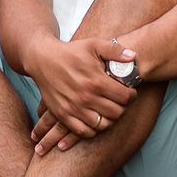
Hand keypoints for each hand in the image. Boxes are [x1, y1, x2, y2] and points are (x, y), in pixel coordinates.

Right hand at [26, 38, 135, 154]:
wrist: (42, 59)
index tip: (129, 92)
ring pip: (102, 125)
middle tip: (119, 101)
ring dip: (109, 119)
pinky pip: (84, 132)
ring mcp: (74, 108)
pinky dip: (93, 129)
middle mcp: (86, 97)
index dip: (131, 95)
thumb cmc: (70, 52)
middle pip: (117, 113)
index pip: (125, 97)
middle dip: (122, 107)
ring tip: (108, 110)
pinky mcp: (63, 115)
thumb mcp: (93, 45)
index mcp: (96, 80)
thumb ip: (115, 50)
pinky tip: (95, 118)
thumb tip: (133, 57)